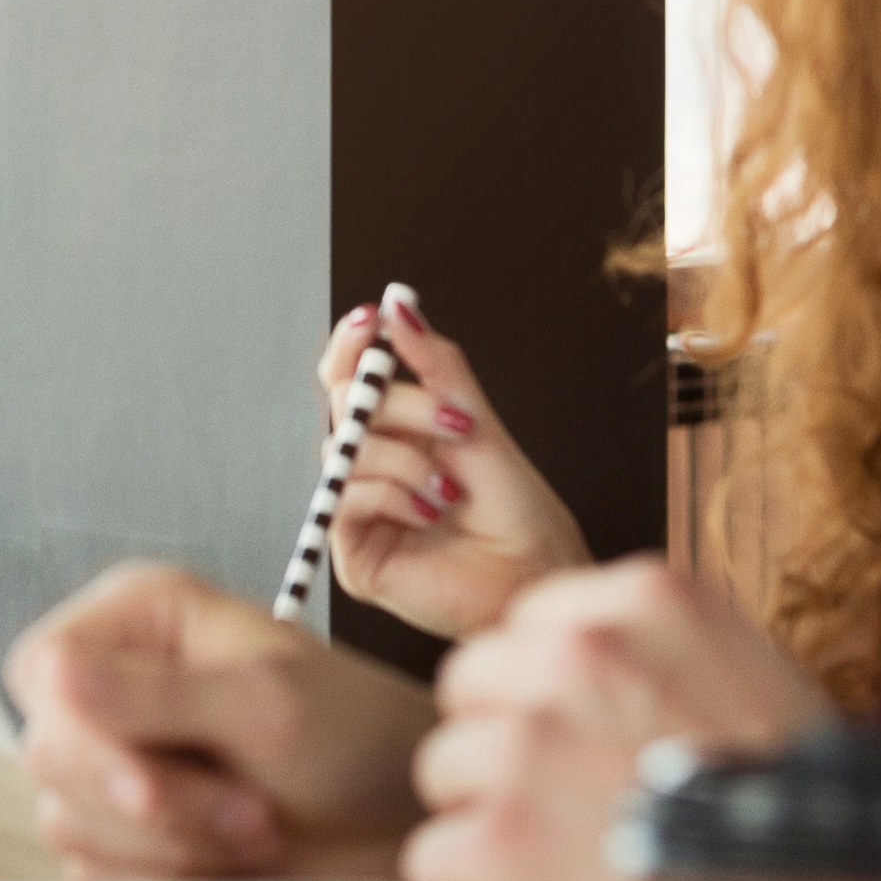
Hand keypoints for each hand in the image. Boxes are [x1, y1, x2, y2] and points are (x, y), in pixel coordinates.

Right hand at [5, 561, 433, 879]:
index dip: (84, 735)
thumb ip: (158, 693)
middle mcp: (117, 684)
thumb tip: (55, 673)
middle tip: (245, 814)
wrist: (402, 825)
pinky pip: (98, 874)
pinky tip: (228, 869)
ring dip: (168, 847)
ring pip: (70, 822)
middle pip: (52, 754)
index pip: (44, 667)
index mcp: (140, 620)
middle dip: (151, 803)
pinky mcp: (128, 834)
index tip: (146, 786)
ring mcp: (119, 761)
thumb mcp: (268, 704)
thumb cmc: (360, 738)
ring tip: (256, 832)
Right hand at [319, 290, 587, 640]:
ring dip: (407, 461)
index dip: (349, 345)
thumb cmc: (517, 511)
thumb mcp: (478, 424)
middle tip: (456, 423)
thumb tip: (398, 307)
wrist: (536, 573)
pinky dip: (391, 496)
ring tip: (452, 489)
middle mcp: (374, 465)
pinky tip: (430, 513)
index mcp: (399, 431)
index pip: (349, 377)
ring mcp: (360, 507)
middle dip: (402, 406)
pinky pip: (345, 499)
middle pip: (344, 404)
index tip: (370, 320)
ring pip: (346, 450)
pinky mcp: (355, 551)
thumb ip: (436, 366)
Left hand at [401, 560, 824, 880]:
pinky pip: (434, 856)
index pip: (529, 623)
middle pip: (471, 684)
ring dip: (494, 815)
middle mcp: (580, 654)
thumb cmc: (795, 811)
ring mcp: (530, 745)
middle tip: (581, 798)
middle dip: (509, 741)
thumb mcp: (746, 674)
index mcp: (648, 599)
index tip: (593, 733)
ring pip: (445, 768)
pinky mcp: (498, 841)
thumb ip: (651, 648)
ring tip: (579, 854)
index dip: (552, 687)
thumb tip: (575, 655)